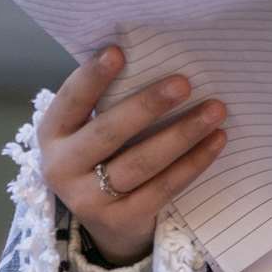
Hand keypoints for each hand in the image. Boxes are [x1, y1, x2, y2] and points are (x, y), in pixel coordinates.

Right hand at [36, 47, 227, 264]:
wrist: (107, 221)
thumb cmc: (106, 153)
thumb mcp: (93, 127)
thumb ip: (112, 98)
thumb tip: (158, 52)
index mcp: (54, 133)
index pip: (71, 100)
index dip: (92, 76)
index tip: (118, 50)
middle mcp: (62, 168)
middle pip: (109, 133)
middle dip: (148, 105)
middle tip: (184, 83)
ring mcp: (89, 199)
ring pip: (141, 162)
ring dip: (183, 133)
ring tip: (215, 110)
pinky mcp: (121, 220)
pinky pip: (162, 188)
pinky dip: (193, 163)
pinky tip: (217, 141)